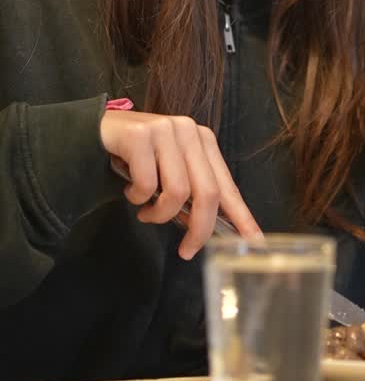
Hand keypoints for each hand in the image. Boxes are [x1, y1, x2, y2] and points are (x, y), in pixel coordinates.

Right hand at [100, 109, 260, 258]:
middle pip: (207, 193)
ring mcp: (165, 129)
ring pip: (178, 192)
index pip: (227, 185)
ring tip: (146, 212)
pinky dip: (138, 198)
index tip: (253, 240)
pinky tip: (130, 192)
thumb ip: (191, 192)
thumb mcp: (169, 172)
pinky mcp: (140, 135)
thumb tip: (208, 227)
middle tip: (186, 251)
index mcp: (203, 140)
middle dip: (199, 230)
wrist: (94, 133)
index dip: (241, 215)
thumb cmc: (135, 157)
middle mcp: (188, 131)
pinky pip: (147, 185)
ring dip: (159, 214)